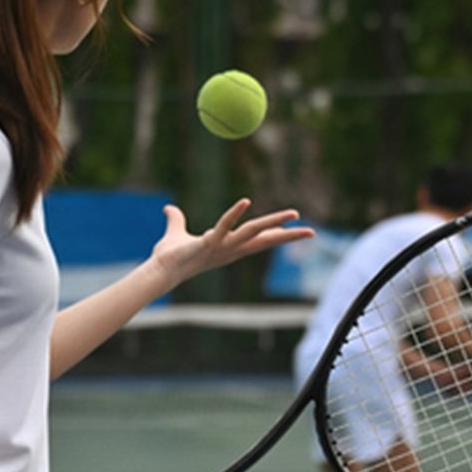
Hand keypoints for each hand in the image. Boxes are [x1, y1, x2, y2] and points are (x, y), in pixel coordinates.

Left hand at [151, 198, 314, 287]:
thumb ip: (176, 219)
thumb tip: (168, 208)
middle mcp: (230, 249)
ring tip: (293, 214)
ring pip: (253, 233)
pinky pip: (224, 227)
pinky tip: (246, 201)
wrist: (160, 270)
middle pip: (265, 240)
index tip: (295, 229)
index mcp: (229, 246)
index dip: (277, 234)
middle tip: (311, 232)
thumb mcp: (176, 232)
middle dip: (289, 236)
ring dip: (274, 223)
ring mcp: (222, 247)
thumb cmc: (170, 256)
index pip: (258, 240)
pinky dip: (234, 214)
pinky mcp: (208, 244)